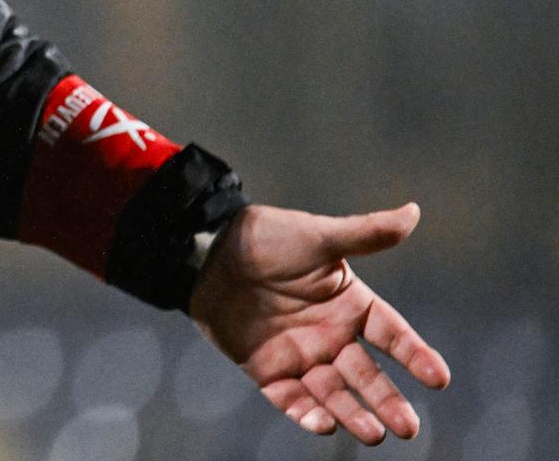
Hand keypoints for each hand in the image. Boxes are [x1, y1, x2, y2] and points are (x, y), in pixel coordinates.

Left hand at [187, 202, 450, 445]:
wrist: (207, 250)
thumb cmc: (266, 237)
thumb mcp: (317, 236)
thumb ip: (364, 233)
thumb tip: (414, 212)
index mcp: (350, 304)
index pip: (392, 335)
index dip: (415, 355)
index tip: (438, 378)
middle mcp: (331, 335)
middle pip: (367, 375)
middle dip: (388, 401)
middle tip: (407, 428)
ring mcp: (300, 355)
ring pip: (333, 393)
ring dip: (354, 415)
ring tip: (374, 434)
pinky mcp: (267, 370)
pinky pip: (290, 399)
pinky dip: (306, 414)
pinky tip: (323, 424)